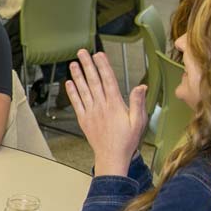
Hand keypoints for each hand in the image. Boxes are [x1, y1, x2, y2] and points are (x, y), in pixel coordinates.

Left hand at [65, 49, 147, 175]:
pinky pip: (76, 103)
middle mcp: (101, 106)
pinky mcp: (84, 120)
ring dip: (77, 75)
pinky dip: (72, 93)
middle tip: (82, 52)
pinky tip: (69, 83)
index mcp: (115, 104)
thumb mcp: (138, 121)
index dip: (103, 66)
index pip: (108, 80)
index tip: (99, 54)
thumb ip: (138, 102)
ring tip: (73, 64)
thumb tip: (141, 87)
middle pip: (93, 81)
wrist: (111, 157)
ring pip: (83, 90)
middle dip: (87, 65)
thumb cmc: (126, 141)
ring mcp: (91, 112)